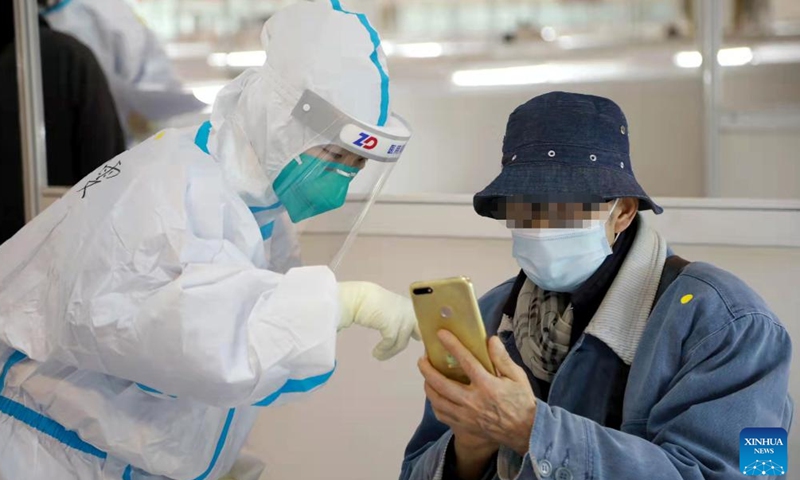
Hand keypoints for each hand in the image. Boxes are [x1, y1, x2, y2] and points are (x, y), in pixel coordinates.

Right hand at [338, 282, 420, 360]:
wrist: (359, 298)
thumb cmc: (375, 304)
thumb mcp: (396, 312)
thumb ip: (407, 321)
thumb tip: (418, 337)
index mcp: (414, 308)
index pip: (426, 325)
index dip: (424, 337)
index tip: (416, 345)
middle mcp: (411, 312)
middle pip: (420, 334)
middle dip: (419, 344)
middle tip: (413, 354)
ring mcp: (402, 318)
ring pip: (401, 343)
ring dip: (390, 352)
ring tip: (379, 355)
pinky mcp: (392, 325)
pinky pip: (389, 343)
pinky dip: (382, 350)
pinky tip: (376, 353)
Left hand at [418, 331, 536, 455]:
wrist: (525, 432)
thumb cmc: (521, 401)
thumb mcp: (517, 377)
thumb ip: (502, 358)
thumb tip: (491, 340)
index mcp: (488, 386)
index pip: (466, 361)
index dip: (452, 345)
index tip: (441, 334)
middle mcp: (473, 401)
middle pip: (441, 383)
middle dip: (427, 369)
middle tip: (422, 358)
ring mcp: (466, 416)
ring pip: (437, 400)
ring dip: (428, 385)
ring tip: (426, 375)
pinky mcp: (463, 426)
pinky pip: (441, 414)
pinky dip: (434, 403)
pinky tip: (435, 394)